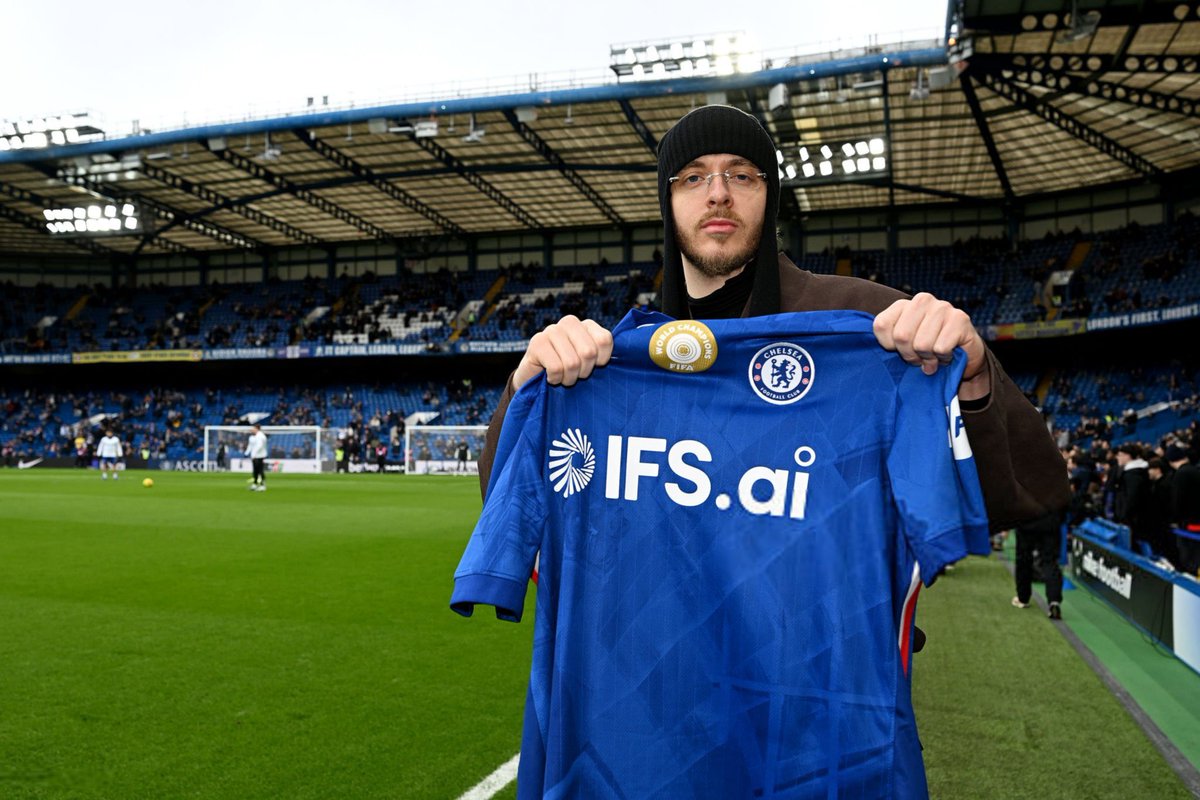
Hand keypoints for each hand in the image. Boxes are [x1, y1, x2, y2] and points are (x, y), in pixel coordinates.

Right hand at [512, 315, 613, 390]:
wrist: (535, 379)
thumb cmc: (568, 371)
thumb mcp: (590, 363)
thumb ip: (605, 355)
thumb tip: (632, 356)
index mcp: (586, 325)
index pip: (604, 340)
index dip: (601, 360)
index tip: (594, 367)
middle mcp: (569, 322)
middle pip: (588, 352)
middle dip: (584, 371)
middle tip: (576, 375)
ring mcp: (551, 330)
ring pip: (572, 362)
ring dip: (569, 378)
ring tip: (563, 377)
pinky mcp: (537, 342)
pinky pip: (556, 367)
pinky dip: (555, 379)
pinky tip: (551, 377)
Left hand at [873, 293, 989, 397]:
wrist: (963, 357)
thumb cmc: (928, 351)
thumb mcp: (903, 346)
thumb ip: (888, 342)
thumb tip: (874, 350)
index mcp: (903, 304)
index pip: (881, 325)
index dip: (889, 346)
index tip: (900, 350)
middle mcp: (922, 300)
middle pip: (901, 336)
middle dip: (910, 355)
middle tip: (920, 358)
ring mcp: (942, 307)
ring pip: (922, 344)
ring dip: (928, 358)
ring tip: (935, 355)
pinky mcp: (960, 318)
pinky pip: (940, 348)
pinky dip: (944, 358)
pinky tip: (949, 353)